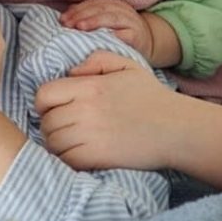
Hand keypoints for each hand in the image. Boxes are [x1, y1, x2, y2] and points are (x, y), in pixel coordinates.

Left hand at [35, 50, 175, 170]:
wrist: (177, 129)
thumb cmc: (152, 97)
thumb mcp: (126, 66)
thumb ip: (96, 60)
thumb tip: (71, 72)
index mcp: (90, 87)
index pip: (44, 94)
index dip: (44, 103)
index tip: (53, 109)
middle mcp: (86, 110)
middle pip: (46, 121)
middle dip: (51, 125)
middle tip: (64, 128)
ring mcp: (91, 135)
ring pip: (53, 143)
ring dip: (57, 144)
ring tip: (71, 142)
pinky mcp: (98, 157)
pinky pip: (66, 160)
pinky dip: (68, 159)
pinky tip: (79, 155)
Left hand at [60, 0, 153, 60]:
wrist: (147, 43)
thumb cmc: (120, 33)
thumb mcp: (103, 22)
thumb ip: (86, 16)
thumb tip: (64, 17)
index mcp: (112, 3)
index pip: (93, 2)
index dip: (77, 9)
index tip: (62, 19)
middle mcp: (122, 9)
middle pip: (100, 8)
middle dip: (82, 15)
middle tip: (67, 24)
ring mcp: (131, 21)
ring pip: (112, 18)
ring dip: (95, 21)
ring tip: (80, 27)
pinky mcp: (137, 36)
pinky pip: (126, 34)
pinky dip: (114, 35)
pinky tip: (102, 38)